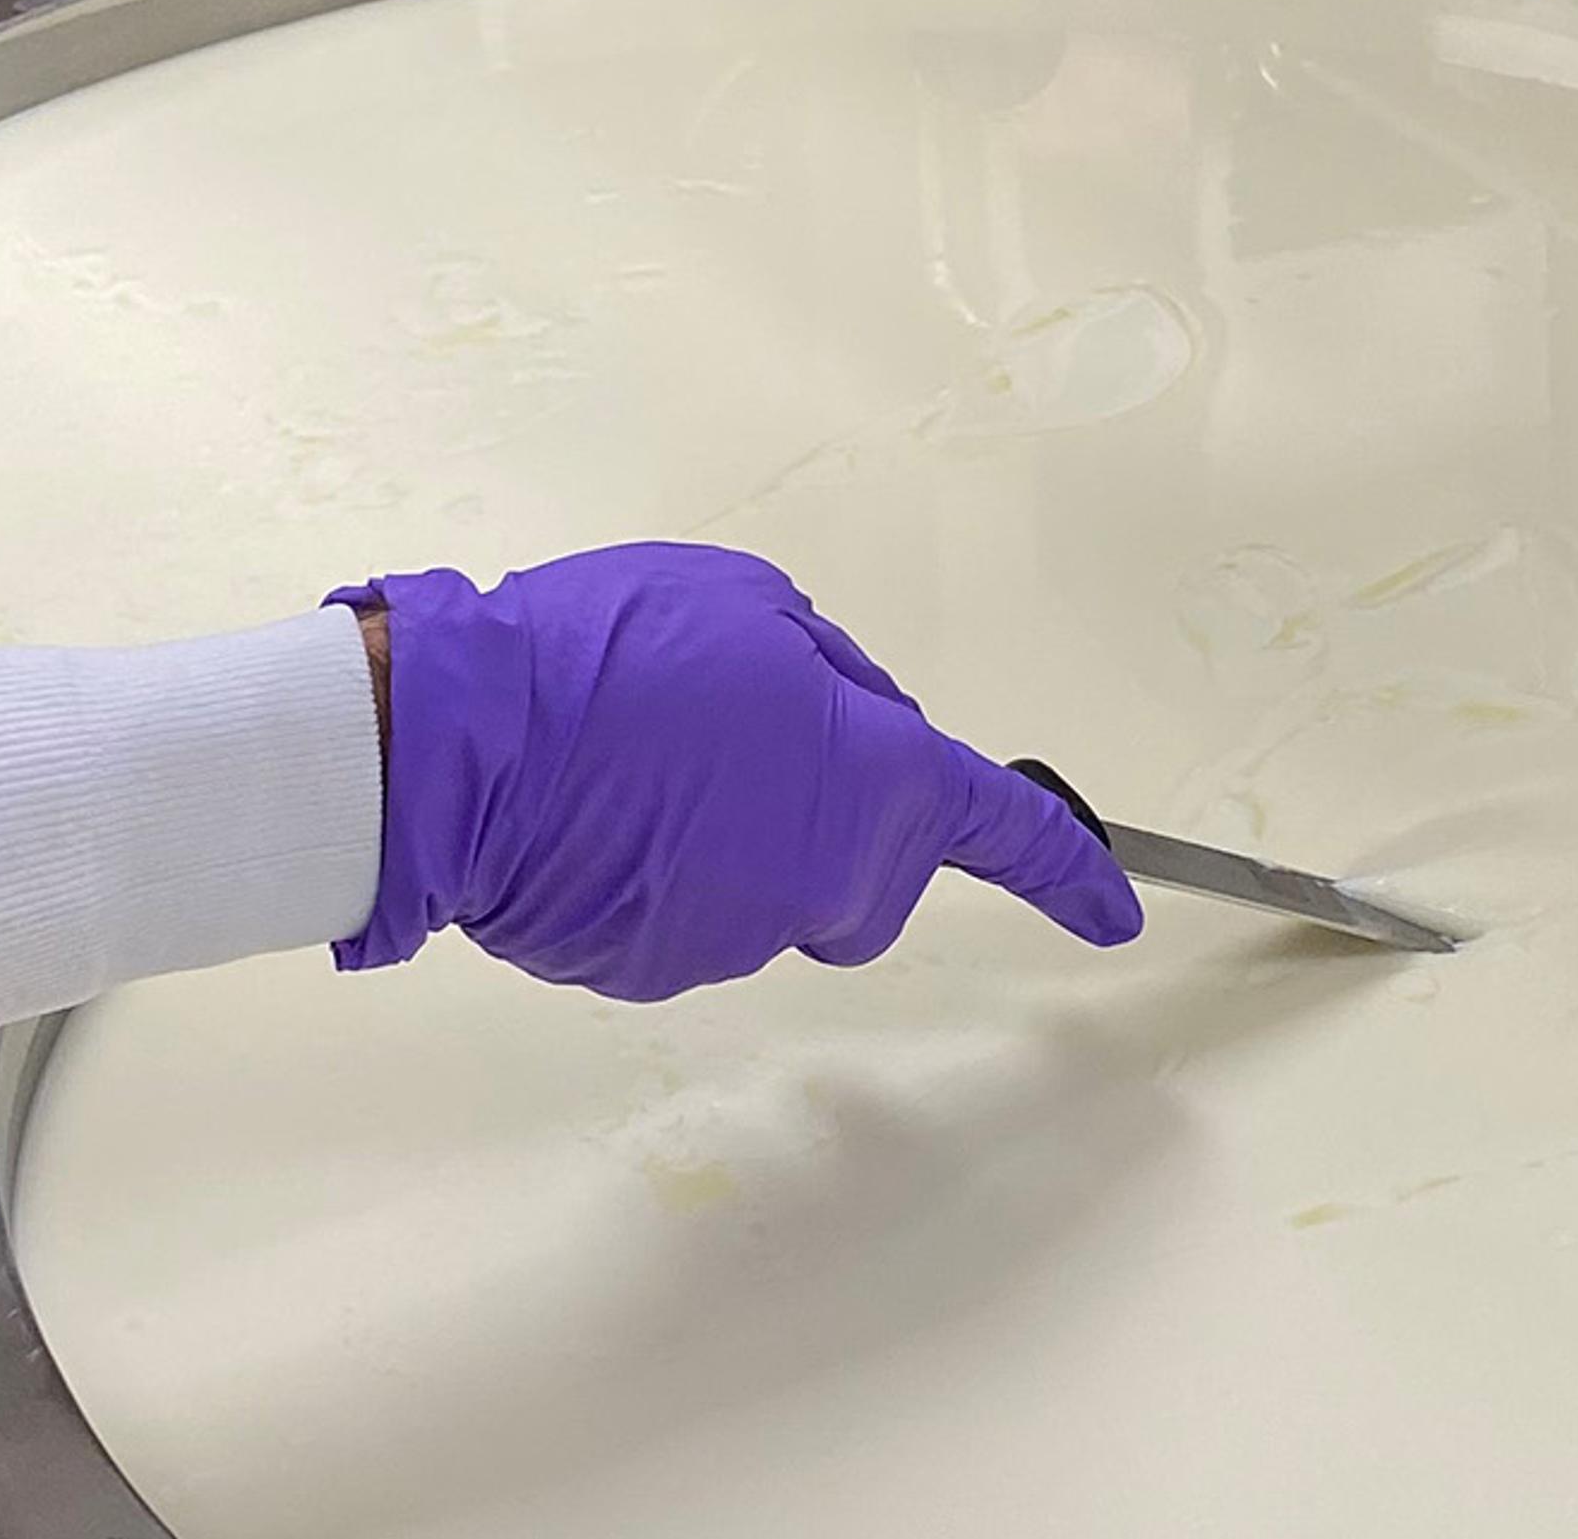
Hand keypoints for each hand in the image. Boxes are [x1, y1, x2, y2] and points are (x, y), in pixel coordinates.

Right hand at [330, 543, 1141, 1000]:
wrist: (461, 745)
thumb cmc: (610, 655)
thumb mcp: (750, 604)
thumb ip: (832, 676)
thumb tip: (847, 728)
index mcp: (876, 783)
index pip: (1002, 833)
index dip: (1067, 873)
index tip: (1116, 914)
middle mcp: (827, 884)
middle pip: (870, 874)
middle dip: (833, 820)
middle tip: (737, 739)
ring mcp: (738, 941)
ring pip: (770, 894)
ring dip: (727, 835)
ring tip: (633, 759)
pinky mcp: (653, 972)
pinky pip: (683, 920)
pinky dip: (654, 875)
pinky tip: (592, 813)